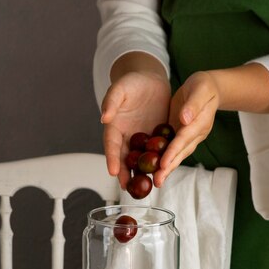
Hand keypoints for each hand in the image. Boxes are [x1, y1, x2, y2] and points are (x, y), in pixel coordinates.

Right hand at [101, 70, 170, 187]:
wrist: (151, 81)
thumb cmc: (132, 83)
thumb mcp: (119, 88)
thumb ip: (111, 101)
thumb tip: (104, 118)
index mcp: (115, 127)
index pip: (111, 145)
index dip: (112, 158)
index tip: (113, 171)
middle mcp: (127, 137)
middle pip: (124, 158)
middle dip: (125, 173)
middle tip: (127, 187)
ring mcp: (142, 140)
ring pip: (141, 159)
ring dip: (142, 173)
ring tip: (145, 186)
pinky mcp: (156, 139)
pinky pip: (158, 153)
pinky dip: (159, 163)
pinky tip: (164, 173)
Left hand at [154, 71, 219, 185]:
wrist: (207, 88)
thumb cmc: (204, 86)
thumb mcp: (200, 89)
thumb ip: (194, 104)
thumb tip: (185, 118)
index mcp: (200, 123)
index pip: (184, 139)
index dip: (174, 151)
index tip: (164, 163)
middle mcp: (194, 134)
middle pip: (180, 153)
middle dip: (169, 167)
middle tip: (157, 181)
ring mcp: (188, 137)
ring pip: (176, 155)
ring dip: (166, 168)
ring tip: (155, 181)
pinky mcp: (180, 135)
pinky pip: (172, 149)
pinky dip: (163, 159)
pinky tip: (153, 169)